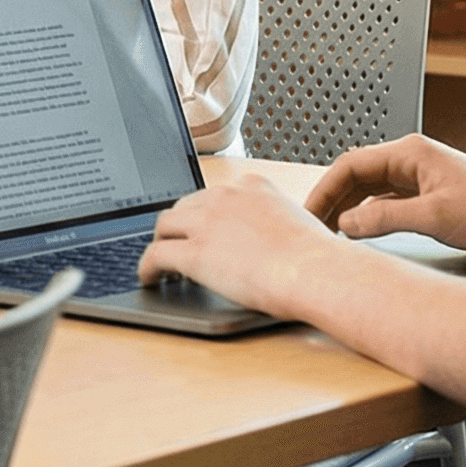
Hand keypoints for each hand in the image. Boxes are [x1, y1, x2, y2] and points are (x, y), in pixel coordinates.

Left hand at [137, 169, 336, 308]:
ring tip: (162, 263)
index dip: (205, 214)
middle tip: (179, 246)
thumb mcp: (298, 224)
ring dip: (161, 243)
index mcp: (252, 187)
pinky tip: (149, 279)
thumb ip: (278, 224)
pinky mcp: (193, 253)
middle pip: (185, 207)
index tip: (203, 226)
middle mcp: (224, 197)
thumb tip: (277, 243)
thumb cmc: (317, 259)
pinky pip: (155, 255)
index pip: (215, 195)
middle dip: (180, 226)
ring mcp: (205, 223)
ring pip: (164, 226)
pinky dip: (147, 267)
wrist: (313, 271)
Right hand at [305, 134, 465, 261]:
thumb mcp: (434, 217)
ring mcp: (422, 178)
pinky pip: (387, 202)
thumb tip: (345, 224)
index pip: (351, 165)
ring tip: (330, 234)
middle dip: (331, 200)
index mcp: (411, 153)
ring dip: (349, 209)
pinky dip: (369, 216)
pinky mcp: (431, 197)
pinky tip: (362, 234)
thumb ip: (385, 218)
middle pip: (356, 176)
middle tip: (312, 228)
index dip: (324, 190)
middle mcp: (413, 161)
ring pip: (370, 190)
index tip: (307, 214)